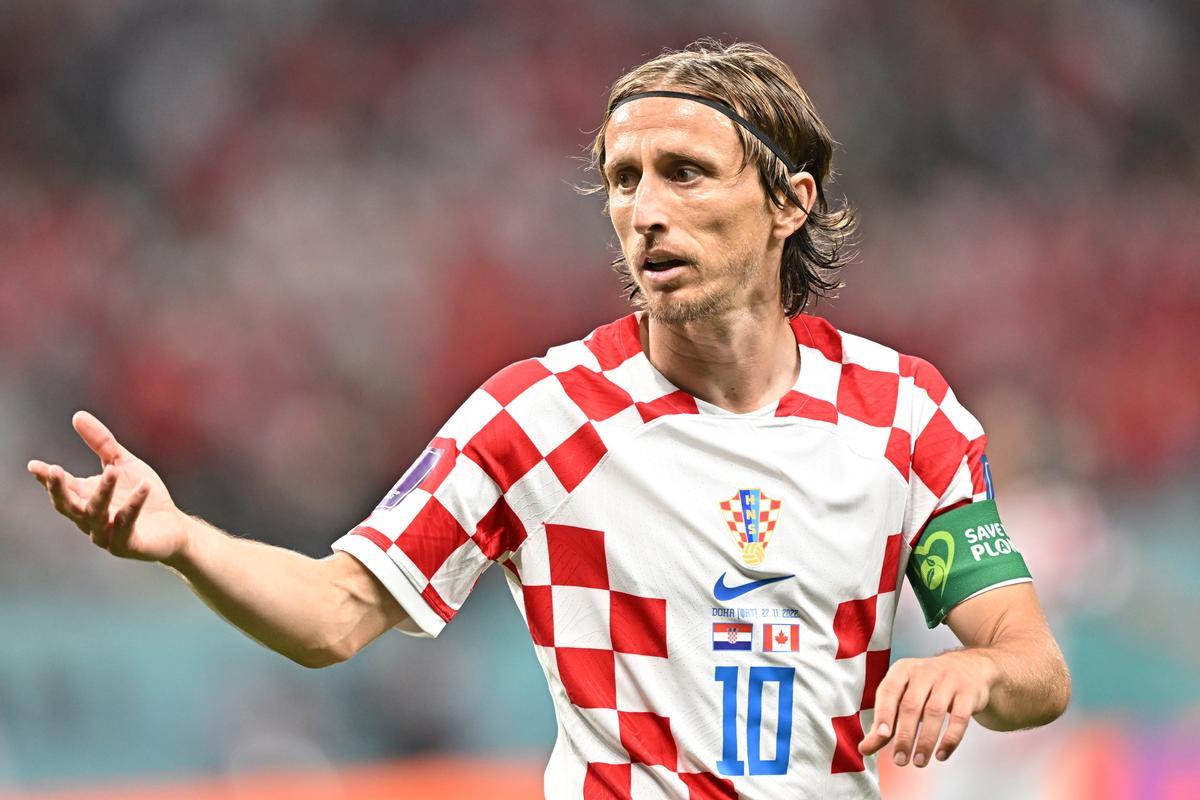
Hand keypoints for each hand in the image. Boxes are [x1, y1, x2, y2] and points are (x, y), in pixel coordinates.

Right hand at [27, 411, 189, 563]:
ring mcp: (107, 535)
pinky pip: (126, 525)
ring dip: (103, 492)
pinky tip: (143, 486)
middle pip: (68, 506)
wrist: (174, 527)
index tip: (35, 465)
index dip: (47, 479)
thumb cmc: (143, 495)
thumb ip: (101, 443)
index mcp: (85, 499)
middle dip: (59, 490)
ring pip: (97, 515)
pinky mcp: (128, 545)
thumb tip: (77, 416)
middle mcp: (90, 520)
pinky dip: (133, 506)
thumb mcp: (123, 463)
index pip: (62, 489)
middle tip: (54, 470)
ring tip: (112, 471)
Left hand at [858, 650, 996, 766]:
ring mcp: (948, 681)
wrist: (969, 667)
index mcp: (902, 670)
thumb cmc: (927, 686)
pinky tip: (941, 755)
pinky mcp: (969, 693)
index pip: (889, 691)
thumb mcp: (904, 695)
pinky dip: (950, 739)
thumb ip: (885, 721)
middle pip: (911, 705)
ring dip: (925, 740)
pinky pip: (959, 718)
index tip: (881, 736)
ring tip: (918, 762)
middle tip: (899, 760)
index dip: (884, 714)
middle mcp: (924, 672)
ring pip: (935, 713)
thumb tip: (864, 748)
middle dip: (904, 735)